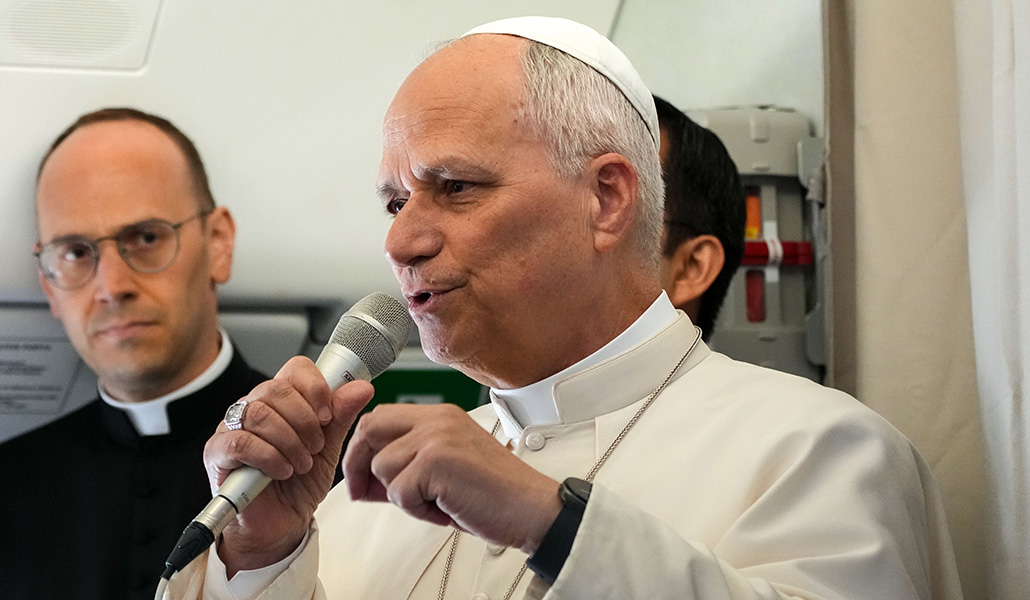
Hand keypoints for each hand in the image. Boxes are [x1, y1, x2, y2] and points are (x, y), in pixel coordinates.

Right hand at [203, 356, 373, 575]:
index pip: (295, 369)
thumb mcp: (329, 448)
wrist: (281, 525)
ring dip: (289, 441)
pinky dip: (269, 456)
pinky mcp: (217, 452)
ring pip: (259, 413)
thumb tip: (361, 388)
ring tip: (301, 464)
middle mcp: (254, 407)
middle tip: (316, 447)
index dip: (315, 387)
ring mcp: (231, 427)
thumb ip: (341, 417)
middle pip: (277, 388)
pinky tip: (281, 471)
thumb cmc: (300, 484)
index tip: (328, 416)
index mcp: (282, 400)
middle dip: (305, 420)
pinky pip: (241, 441)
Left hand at [343, 403, 561, 554]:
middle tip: (363, 493)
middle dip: (358, 465)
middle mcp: (438, 419)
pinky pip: (399, 492)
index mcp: (441, 415)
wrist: (531, 509)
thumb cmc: (495, 493)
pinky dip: (416, 510)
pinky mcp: (436, 461)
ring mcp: (437, 437)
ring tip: (434, 502)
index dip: (362, 448)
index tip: (359, 477)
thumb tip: (363, 479)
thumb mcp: (445, 469)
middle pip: (370, 429)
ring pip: (382, 467)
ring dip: (400, 496)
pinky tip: (443, 508)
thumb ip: (407, 465)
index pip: (381, 417)